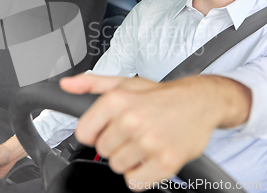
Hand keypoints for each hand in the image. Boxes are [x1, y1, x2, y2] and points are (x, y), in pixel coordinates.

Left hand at [60, 74, 249, 191]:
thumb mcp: (124, 83)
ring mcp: (149, 142)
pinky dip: (141, 175)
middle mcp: (131, 120)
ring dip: (129, 159)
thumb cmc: (160, 95)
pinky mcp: (166, 161)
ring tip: (143, 143)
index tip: (108, 129)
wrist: (200, 101)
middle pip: (102, 151)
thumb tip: (66, 85)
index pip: (84, 133)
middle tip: (133, 133)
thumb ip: (91, 84)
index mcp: (117, 100)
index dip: (95, 133)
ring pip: (117, 166)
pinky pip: (135, 182)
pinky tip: (150, 158)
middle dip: (115, 144)